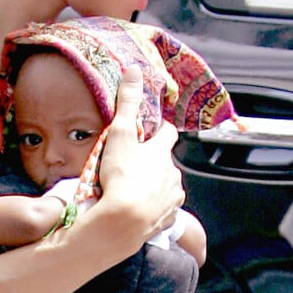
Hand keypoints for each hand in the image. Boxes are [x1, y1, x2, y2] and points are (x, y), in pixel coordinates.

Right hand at [99, 65, 184, 241]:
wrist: (123, 222)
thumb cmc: (122, 177)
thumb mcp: (120, 134)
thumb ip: (127, 103)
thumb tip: (134, 70)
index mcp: (163, 152)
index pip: (168, 132)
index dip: (159, 129)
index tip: (150, 129)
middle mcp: (173, 174)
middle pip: (165, 161)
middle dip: (152, 161)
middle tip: (131, 162)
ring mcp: (172, 197)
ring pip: (165, 186)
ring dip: (153, 185)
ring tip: (131, 188)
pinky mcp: (166, 219)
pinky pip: (162, 209)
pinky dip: (153, 207)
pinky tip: (138, 209)